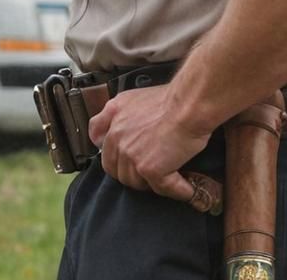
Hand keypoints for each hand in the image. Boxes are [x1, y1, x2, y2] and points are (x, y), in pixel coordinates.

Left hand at [88, 86, 212, 201]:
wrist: (188, 104)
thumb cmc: (171, 98)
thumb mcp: (135, 96)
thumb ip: (120, 112)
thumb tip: (124, 130)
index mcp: (113, 115)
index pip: (98, 141)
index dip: (110, 152)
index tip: (120, 157)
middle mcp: (117, 137)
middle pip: (115, 168)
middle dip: (132, 172)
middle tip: (151, 170)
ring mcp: (131, 155)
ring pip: (135, 182)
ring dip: (152, 183)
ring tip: (170, 178)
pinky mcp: (149, 169)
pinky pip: (162, 189)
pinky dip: (177, 190)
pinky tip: (187, 188)